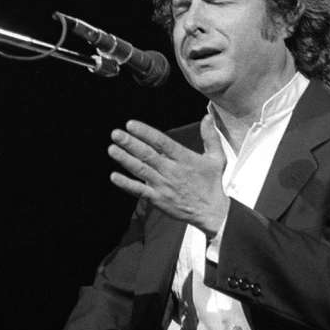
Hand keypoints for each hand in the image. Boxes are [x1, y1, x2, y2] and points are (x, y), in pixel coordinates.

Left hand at [108, 115, 229, 236]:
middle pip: (147, 154)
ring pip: (141, 170)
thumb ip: (210, 137)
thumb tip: (207, 117)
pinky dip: (126, 184)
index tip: (131, 124)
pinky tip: (114, 176)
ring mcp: (164, 186)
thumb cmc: (213, 184)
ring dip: (125, 159)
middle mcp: (172, 171)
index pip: (162, 142)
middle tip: (116, 134)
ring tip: (112, 149)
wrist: (212, 212)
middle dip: (130, 143)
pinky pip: (139, 191)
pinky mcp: (159, 199)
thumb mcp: (217, 158)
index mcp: (184, 159)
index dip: (145, 133)